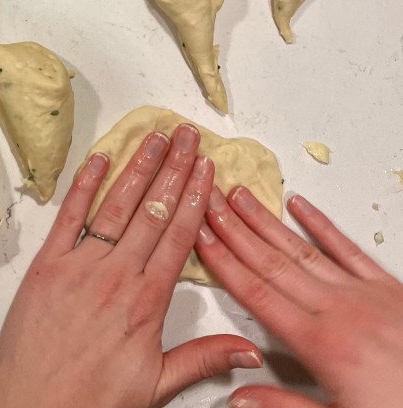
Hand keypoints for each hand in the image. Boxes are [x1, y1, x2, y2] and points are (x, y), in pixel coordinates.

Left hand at [0, 125, 262, 407]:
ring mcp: (80, 264)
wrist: (35, 407)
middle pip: (153, 211)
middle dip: (174, 169)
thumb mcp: (157, 385)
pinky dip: (84, 185)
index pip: (179, 236)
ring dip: (138, 167)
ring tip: (155, 137)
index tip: (207, 168)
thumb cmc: (93, 399)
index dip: (194, 197)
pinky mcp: (48, 264)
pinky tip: (99, 159)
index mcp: (146, 301)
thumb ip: (203, 358)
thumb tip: (250, 350)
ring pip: (117, 206)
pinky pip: (69, 216)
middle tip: (188, 135)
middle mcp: (116, 275)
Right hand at [196, 186, 402, 407]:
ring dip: (267, 221)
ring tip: (240, 195)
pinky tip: (299, 205)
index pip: (257, 293)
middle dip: (235, 229)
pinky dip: (322, 224)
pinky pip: (349, 248)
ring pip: (303, 249)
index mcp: (321, 344)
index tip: (199, 235)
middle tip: (209, 198)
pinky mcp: (391, 288)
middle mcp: (339, 310)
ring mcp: (365, 293)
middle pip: (272, 262)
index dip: (223, 261)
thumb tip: (237, 398)